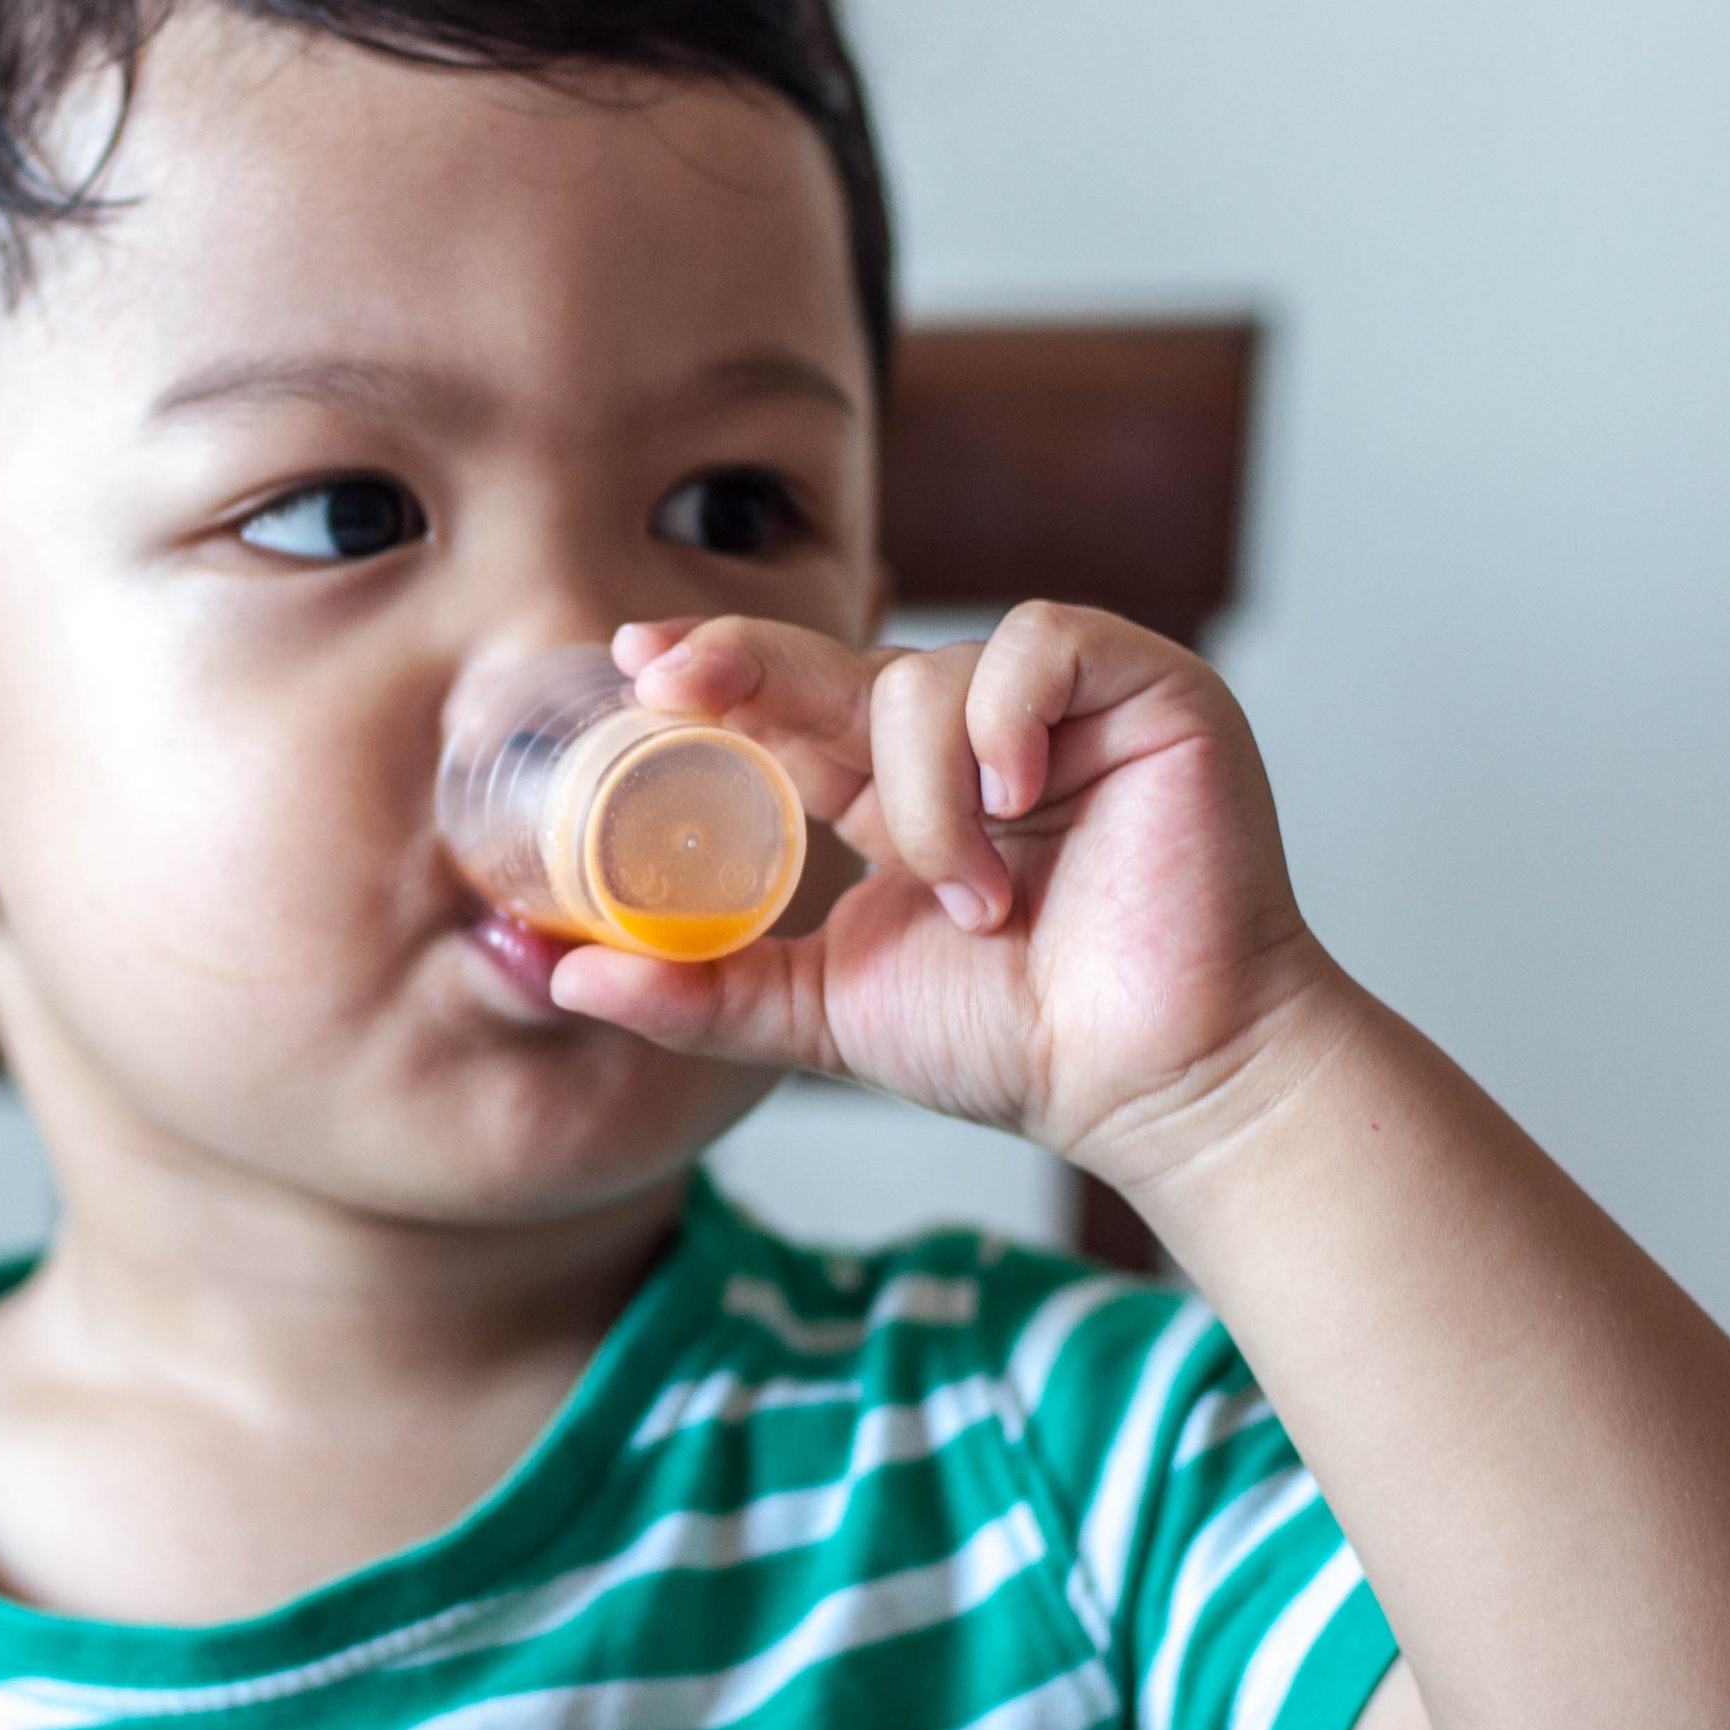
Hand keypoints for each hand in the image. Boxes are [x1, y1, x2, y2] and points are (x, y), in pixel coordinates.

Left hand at [548, 602, 1341, 1183]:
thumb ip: (707, 989)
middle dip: (746, 664)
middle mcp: (969, 736)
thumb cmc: (1023, 1044)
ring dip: (925, 796)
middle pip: (836, 662)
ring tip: (977, 900)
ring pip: (926, 677)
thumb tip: (569, 975)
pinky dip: (1006, 718)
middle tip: (668, 680)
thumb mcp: (830, 1010)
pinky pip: (1039, 648)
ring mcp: (1058, 708)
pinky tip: (1014, 797)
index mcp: (896, 790)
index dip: (715, 676)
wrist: (1160, 1082)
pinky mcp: (1148, 690)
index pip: (790, 707)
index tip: (632, 667)